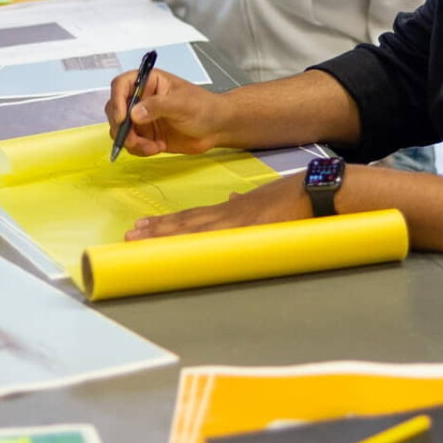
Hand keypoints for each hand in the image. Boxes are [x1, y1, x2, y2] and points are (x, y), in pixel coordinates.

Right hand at [105, 69, 227, 156]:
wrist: (217, 128)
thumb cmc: (204, 107)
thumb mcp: (182, 104)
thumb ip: (158, 106)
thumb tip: (134, 114)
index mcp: (149, 82)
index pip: (121, 85)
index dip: (117, 100)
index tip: (123, 118)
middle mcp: (141, 99)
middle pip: (115, 109)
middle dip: (121, 127)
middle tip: (132, 140)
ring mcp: (142, 118)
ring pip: (121, 130)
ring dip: (131, 142)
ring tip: (152, 147)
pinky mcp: (146, 135)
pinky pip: (131, 144)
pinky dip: (139, 149)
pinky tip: (157, 148)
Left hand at [125, 174, 308, 239]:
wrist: (311, 191)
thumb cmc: (292, 197)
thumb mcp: (261, 197)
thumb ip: (243, 202)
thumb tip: (231, 200)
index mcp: (230, 209)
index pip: (191, 216)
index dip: (167, 222)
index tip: (146, 225)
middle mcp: (227, 214)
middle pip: (184, 223)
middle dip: (156, 230)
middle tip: (131, 235)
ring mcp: (235, 223)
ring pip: (191, 231)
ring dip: (164, 236)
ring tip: (140, 240)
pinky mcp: (245, 231)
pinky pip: (212, 241)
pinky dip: (193, 246)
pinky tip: (177, 251)